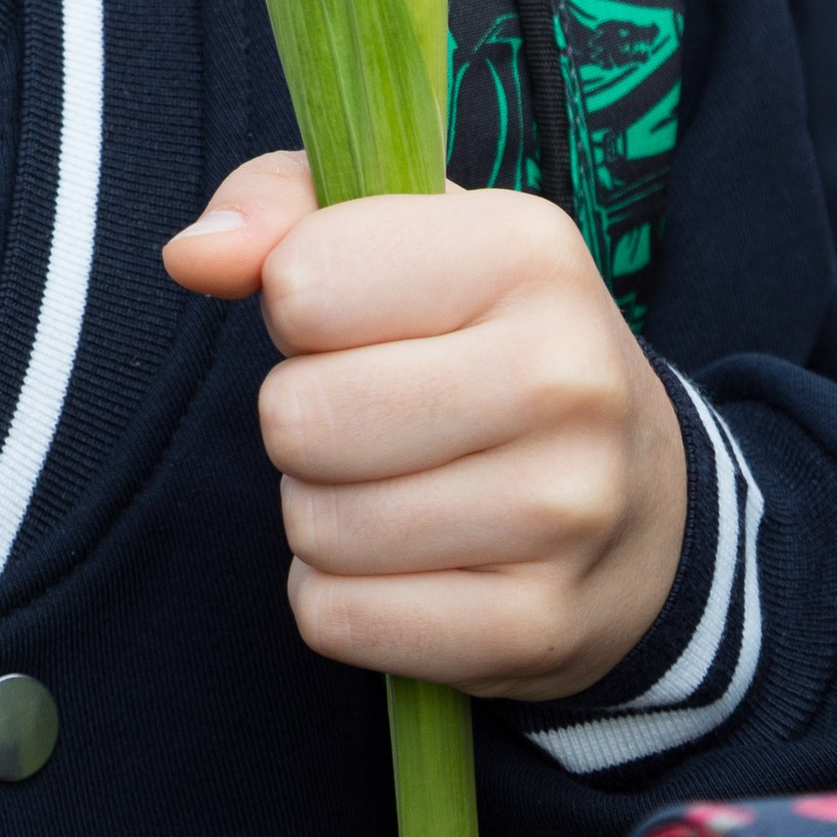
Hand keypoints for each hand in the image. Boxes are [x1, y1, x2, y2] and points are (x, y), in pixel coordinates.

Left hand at [164, 151, 687, 698]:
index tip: (355, 318)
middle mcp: (563, 378)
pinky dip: (342, 599)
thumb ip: (277, 208)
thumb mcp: (399, 231)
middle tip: (367, 414)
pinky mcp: (537, 629)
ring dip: (320, 510)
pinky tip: (406, 562)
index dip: (297, 305)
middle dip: (300, 418)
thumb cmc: (483, 336)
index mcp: (526, 250)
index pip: (302, 283)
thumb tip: (193, 257)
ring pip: (315, 527)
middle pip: (298, 418)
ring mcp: (564, 514)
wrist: (642, 497)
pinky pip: (340, 620)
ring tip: (393, 483)